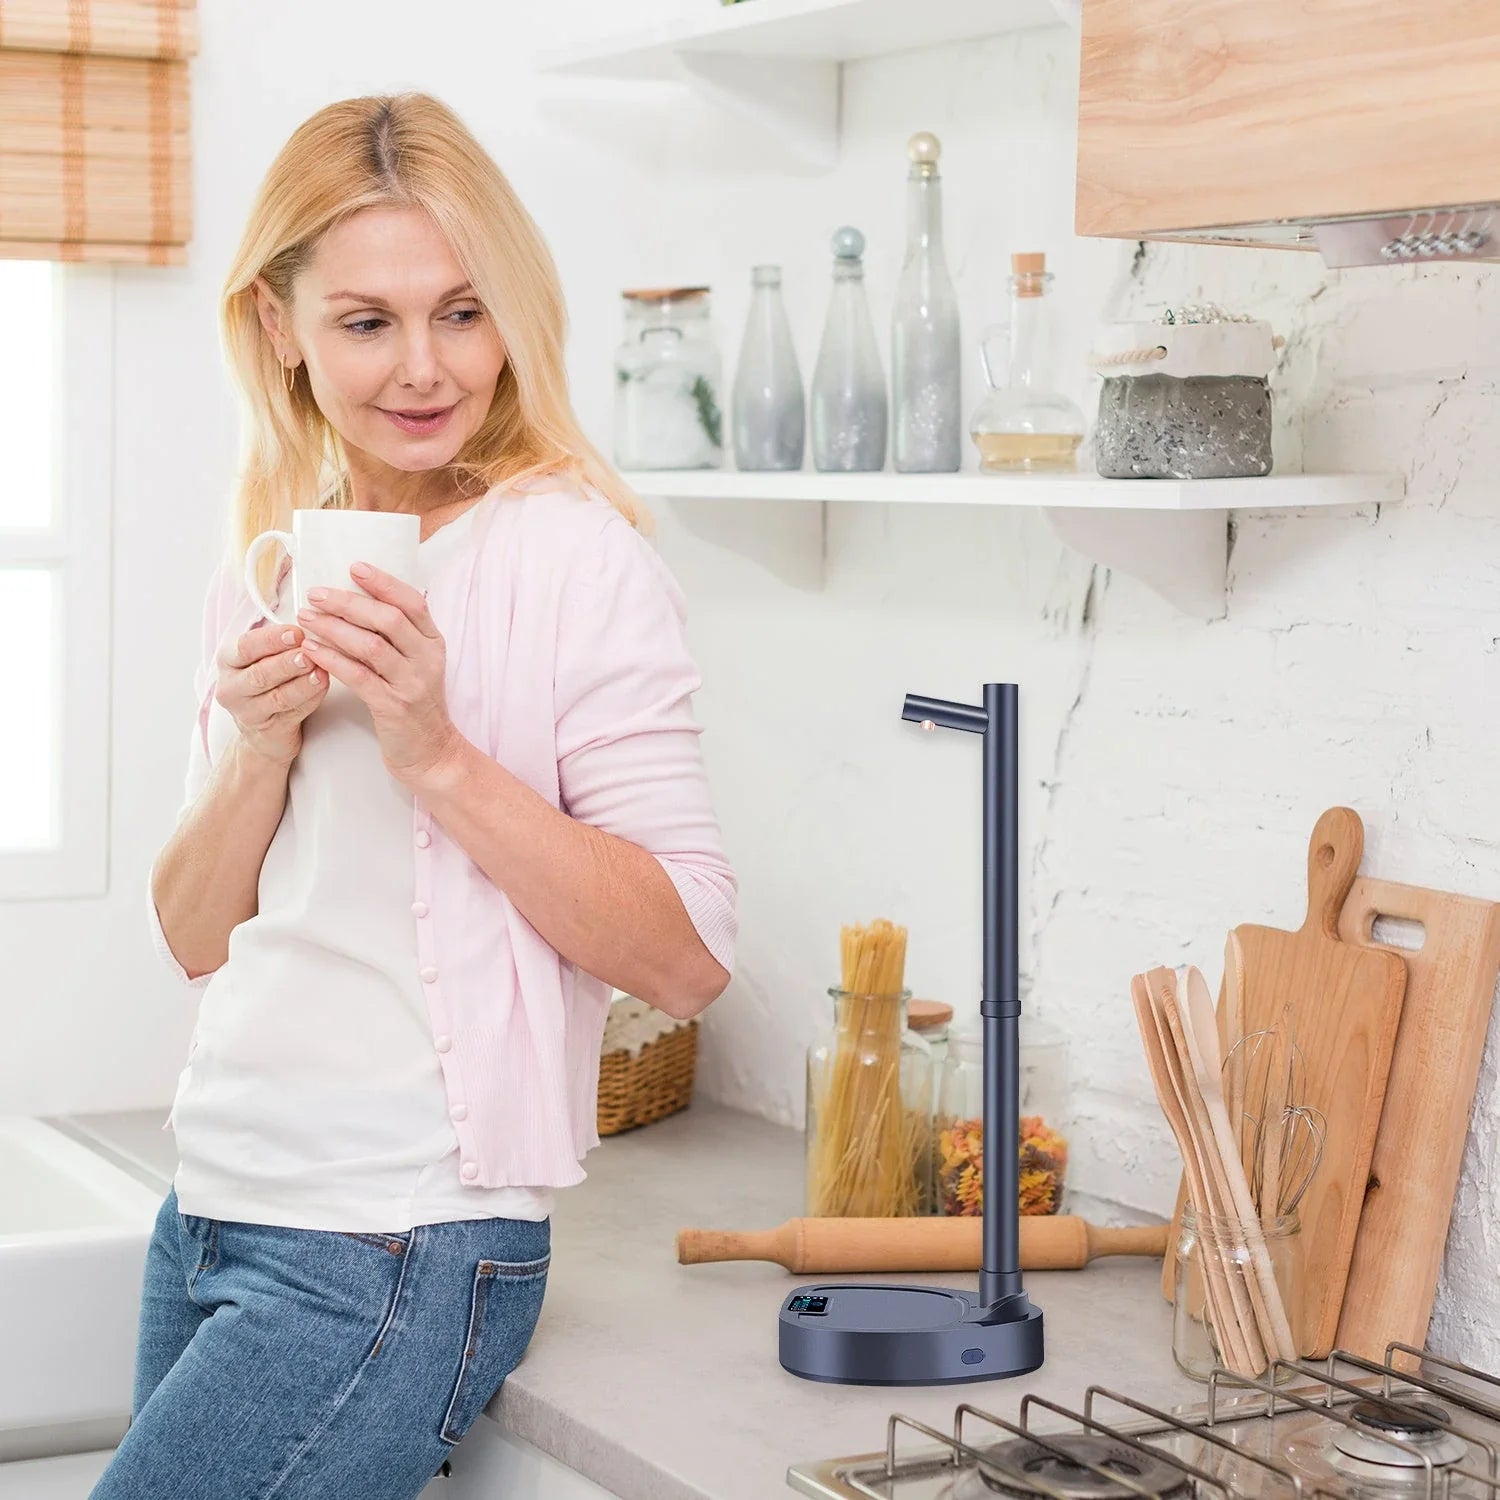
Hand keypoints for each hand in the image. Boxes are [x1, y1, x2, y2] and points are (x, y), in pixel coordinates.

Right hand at [215, 624, 328, 767]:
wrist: (263, 730)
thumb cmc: (267, 683)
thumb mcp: (264, 658)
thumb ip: (280, 644)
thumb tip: (310, 626)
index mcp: (229, 660)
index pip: (246, 646)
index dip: (271, 640)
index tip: (295, 633)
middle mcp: (232, 687)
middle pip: (260, 674)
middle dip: (286, 663)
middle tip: (307, 654)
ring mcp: (248, 712)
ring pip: (277, 697)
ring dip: (301, 683)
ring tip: (320, 672)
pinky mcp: (268, 730)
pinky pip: (293, 713)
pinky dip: (311, 699)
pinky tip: (323, 688)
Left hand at [296, 563, 463, 786]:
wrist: (431, 753)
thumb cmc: (416, 704)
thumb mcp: (417, 664)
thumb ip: (400, 636)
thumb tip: (362, 601)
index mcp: (433, 643)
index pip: (413, 602)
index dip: (384, 582)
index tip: (354, 566)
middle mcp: (427, 659)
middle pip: (389, 619)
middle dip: (349, 602)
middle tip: (316, 593)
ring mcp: (412, 684)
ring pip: (371, 646)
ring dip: (334, 628)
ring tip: (307, 618)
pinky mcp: (393, 707)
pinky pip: (359, 677)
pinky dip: (333, 660)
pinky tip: (311, 650)